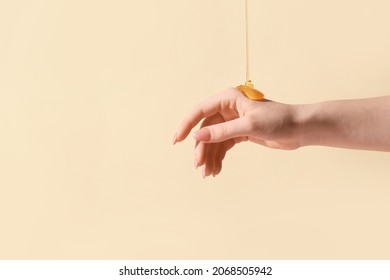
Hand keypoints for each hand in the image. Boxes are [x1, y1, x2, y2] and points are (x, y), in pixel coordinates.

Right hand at [173, 87, 301, 177]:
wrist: (299, 129)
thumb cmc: (279, 121)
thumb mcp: (249, 126)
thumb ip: (223, 132)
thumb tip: (198, 137)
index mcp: (228, 99)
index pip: (200, 111)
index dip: (186, 125)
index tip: (177, 140)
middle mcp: (228, 109)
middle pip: (206, 130)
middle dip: (201, 149)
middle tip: (199, 167)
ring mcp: (232, 122)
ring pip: (213, 140)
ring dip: (209, 156)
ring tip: (208, 173)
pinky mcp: (238, 133)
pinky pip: (222, 146)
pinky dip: (218, 157)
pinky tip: (216, 169)